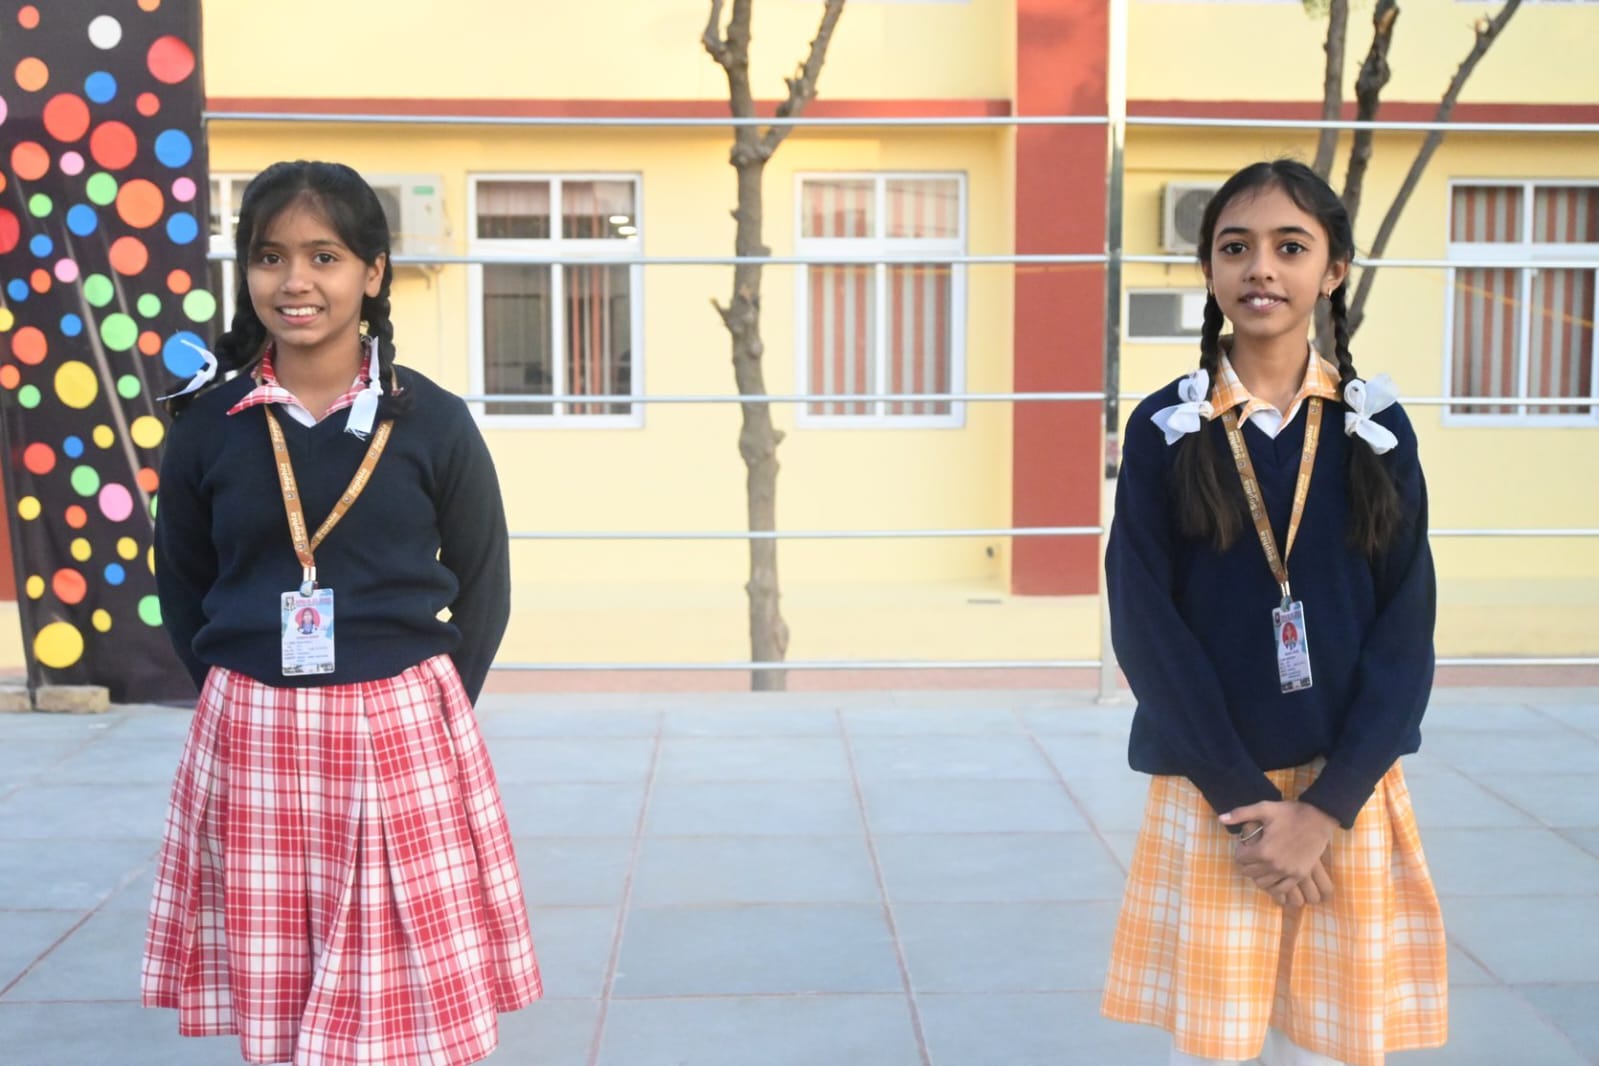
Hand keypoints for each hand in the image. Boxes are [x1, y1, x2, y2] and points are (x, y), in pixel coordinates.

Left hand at [1223, 800, 1337, 898]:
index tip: (1244, 846)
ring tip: (1260, 865)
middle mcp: (1274, 865)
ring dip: (1257, 875)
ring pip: (1263, 883)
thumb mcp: (1264, 808)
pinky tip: (1271, 877)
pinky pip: (1281, 889)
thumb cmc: (1289, 812)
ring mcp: (1288, 872)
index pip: (1240, 859)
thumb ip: (1240, 814)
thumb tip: (1220, 819)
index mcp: (1263, 850)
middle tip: (1250, 856)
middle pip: (1249, 872)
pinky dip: (1273, 886)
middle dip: (1245, 864)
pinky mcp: (1299, 875)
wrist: (1318, 818)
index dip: (1239, 851)